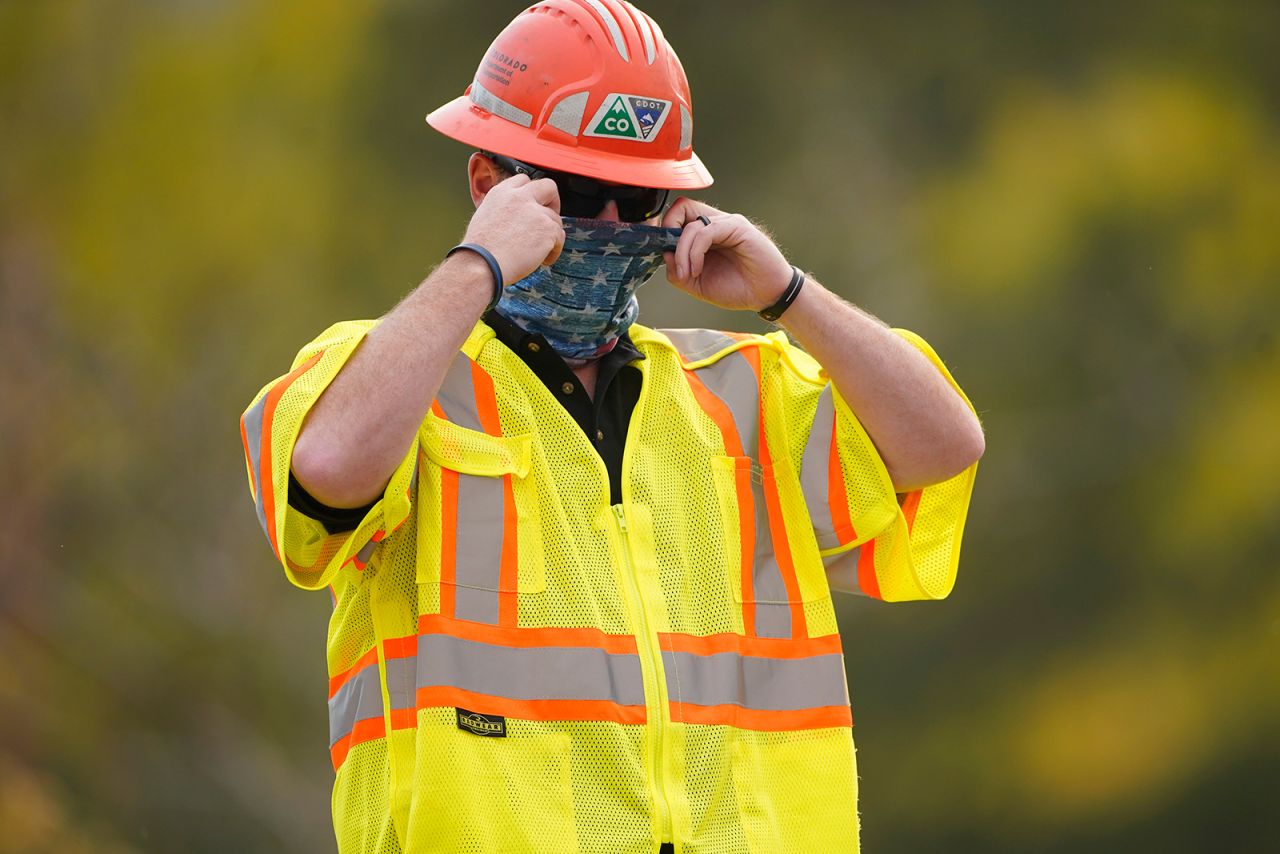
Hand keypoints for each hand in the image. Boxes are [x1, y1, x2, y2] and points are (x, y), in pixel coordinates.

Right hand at [461, 175, 564, 284]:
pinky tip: (542, 260)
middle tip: (548, 220)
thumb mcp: (484, 217)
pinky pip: (560, 237)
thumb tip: (517, 217)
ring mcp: (536, 212)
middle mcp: (520, 197)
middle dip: (553, 202)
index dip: (532, 194)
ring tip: (538, 251)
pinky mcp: (547, 228)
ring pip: (556, 218)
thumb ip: (504, 210)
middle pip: (548, 186)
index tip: (533, 207)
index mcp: (501, 193)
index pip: (524, 180)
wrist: (482, 264)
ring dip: (550, 235)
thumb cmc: (480, 250)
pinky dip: (554, 251)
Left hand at [661, 198, 793, 310]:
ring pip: (691, 225)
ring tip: (689, 274)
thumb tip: (664, 255)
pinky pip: (706, 232)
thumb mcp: (698, 285)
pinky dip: (695, 252)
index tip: (666, 256)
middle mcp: (715, 224)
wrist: (767, 296)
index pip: (678, 216)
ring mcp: (727, 223)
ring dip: (682, 253)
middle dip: (668, 231)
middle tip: (672, 258)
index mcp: (705, 234)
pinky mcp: (737, 227)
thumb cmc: (739, 288)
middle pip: (681, 208)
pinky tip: (698, 270)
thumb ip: (678, 272)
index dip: (665, 231)